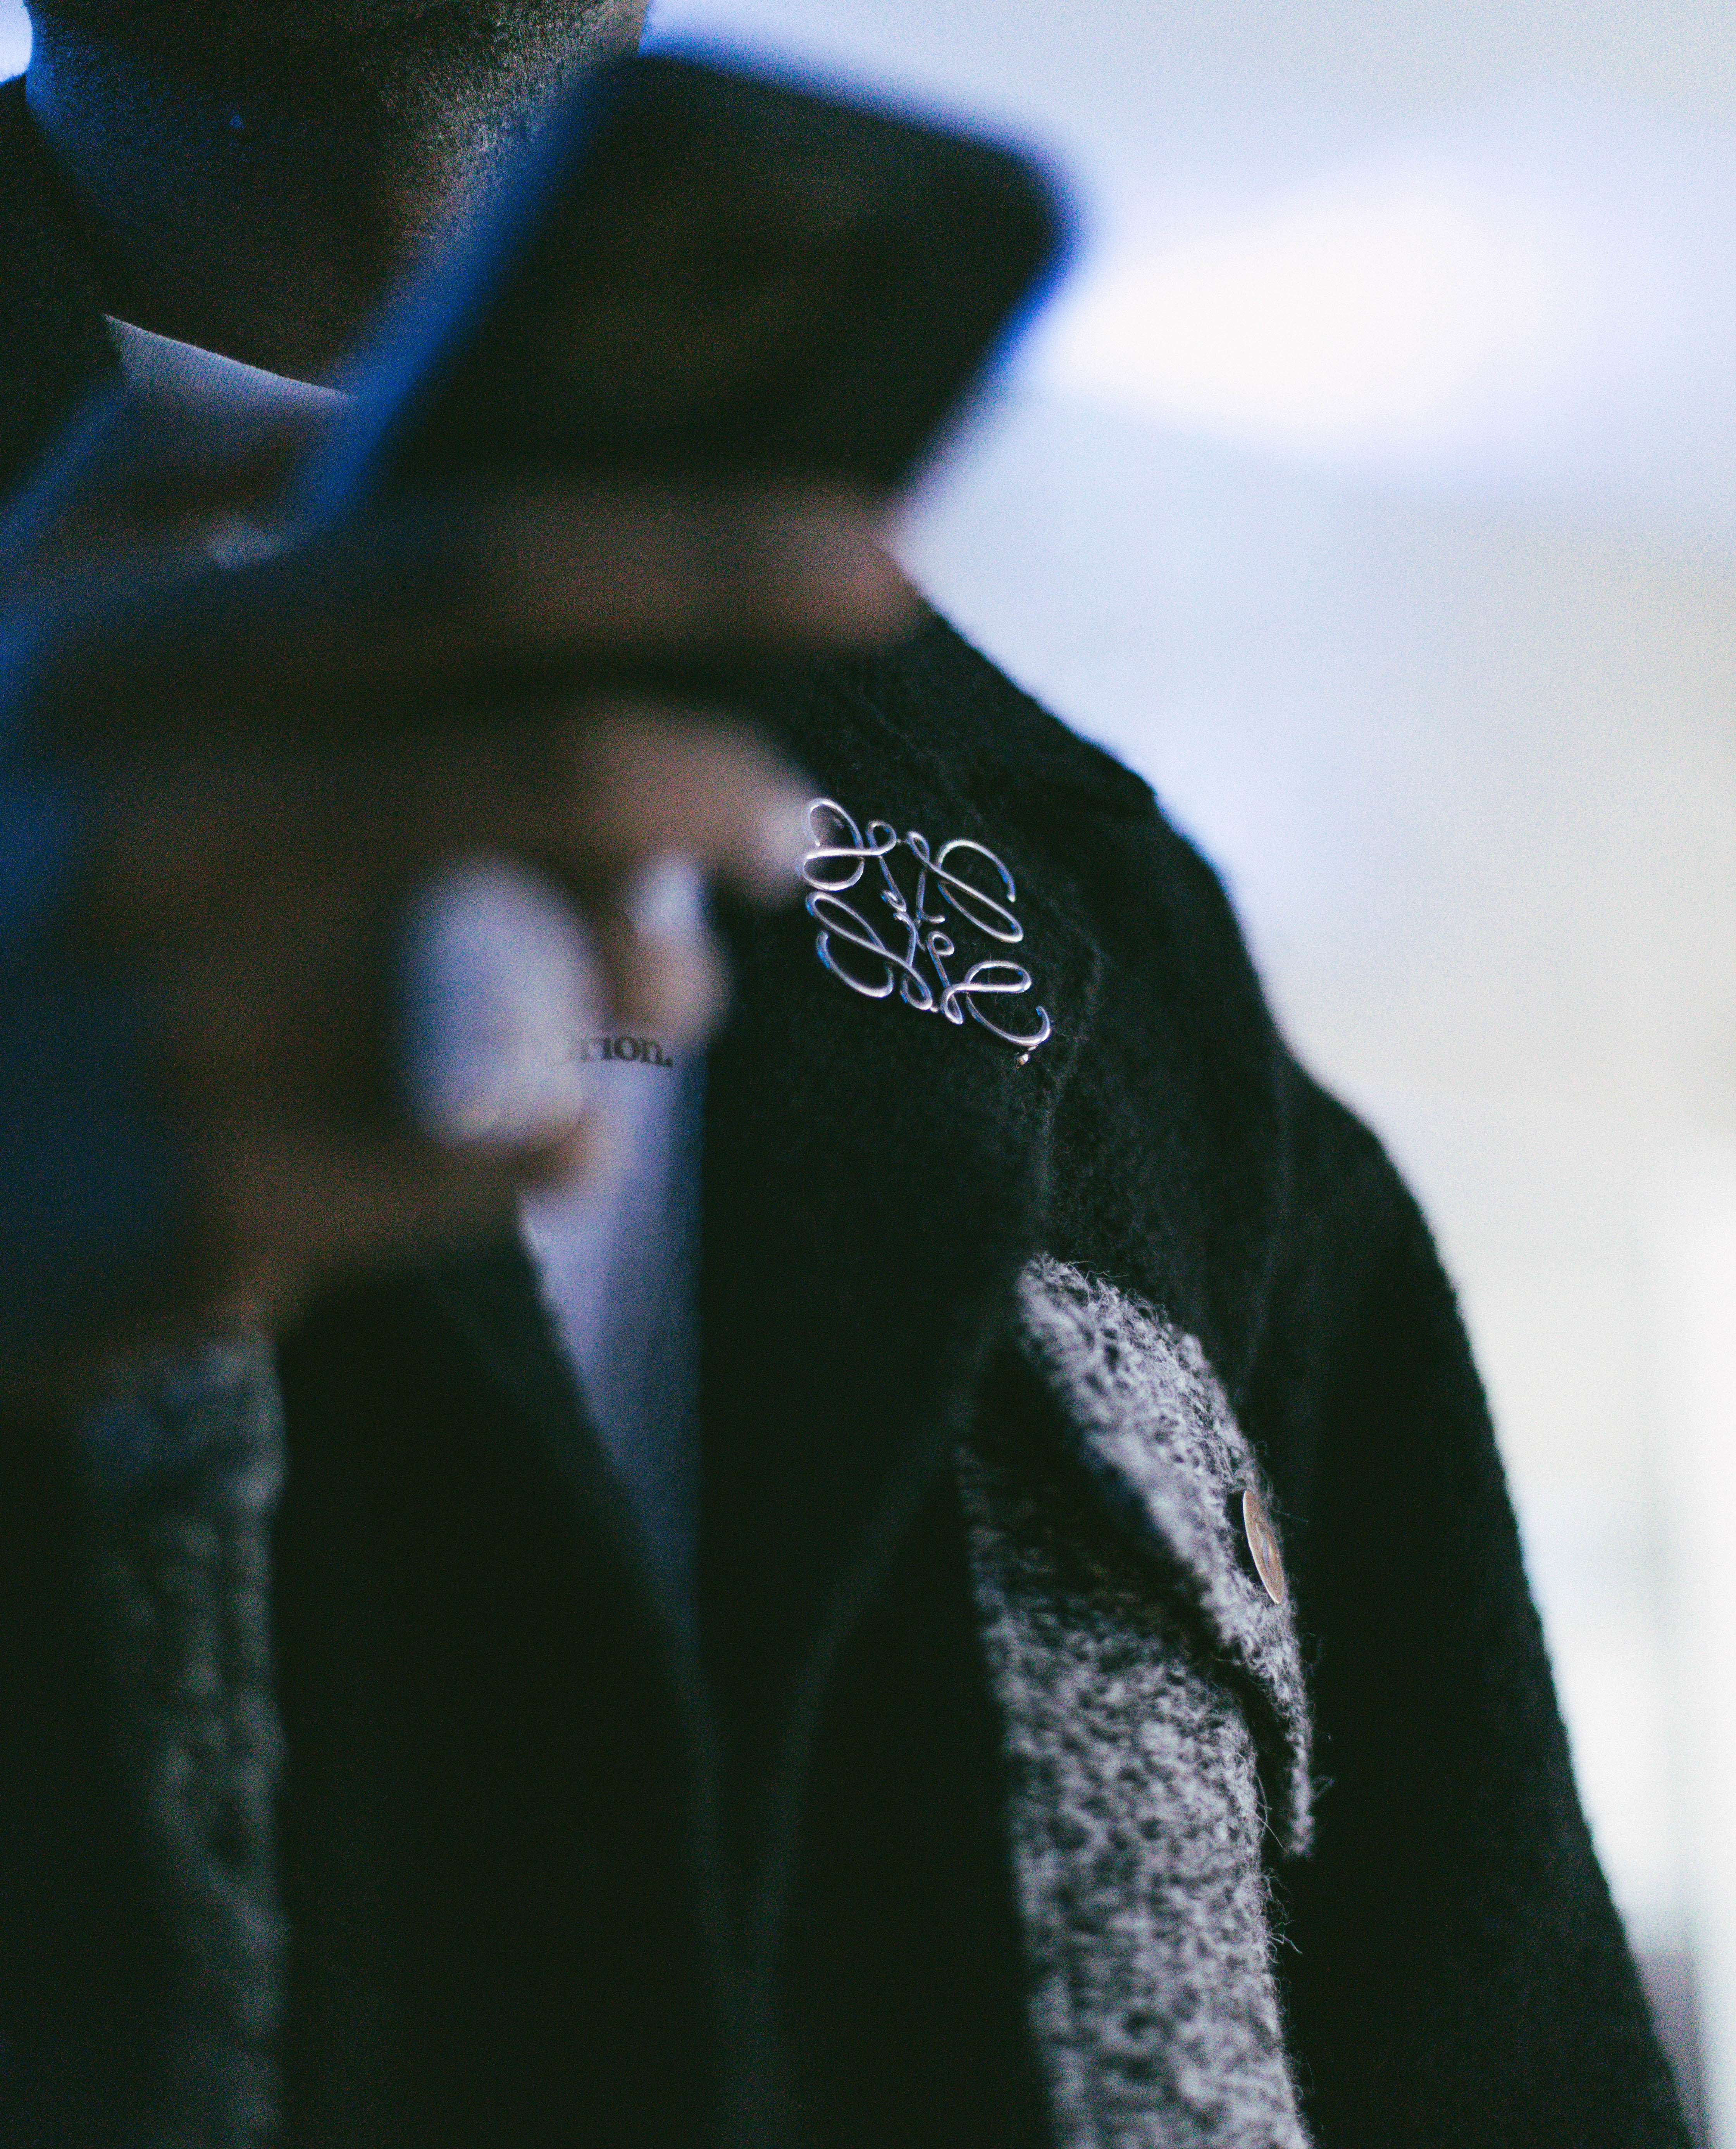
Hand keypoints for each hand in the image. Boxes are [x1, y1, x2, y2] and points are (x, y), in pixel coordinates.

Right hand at [0, 385, 915, 1396]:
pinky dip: (573, 1131)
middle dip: (733, 785)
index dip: (697, 545)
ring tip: (672, 988)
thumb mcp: (7, 634)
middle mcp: (142, 833)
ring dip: (664, 977)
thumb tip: (348, 390)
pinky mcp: (219, 1209)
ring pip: (555, 982)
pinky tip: (544, 1122)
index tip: (876, 551)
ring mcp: (179, 1037)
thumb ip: (153, 481)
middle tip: (794, 823)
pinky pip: (512, 1156)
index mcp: (111, 666)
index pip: (459, 557)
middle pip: (554, 771)